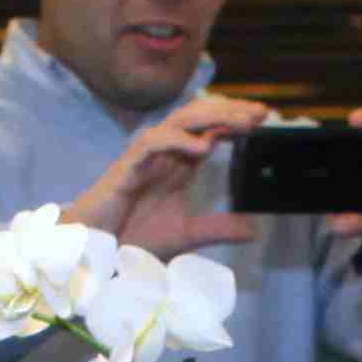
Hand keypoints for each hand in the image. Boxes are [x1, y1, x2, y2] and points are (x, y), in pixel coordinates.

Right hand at [67, 94, 267, 259]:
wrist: (97, 251)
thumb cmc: (133, 237)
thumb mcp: (187, 234)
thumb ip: (219, 228)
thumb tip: (254, 229)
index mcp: (179, 164)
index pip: (211, 130)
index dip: (236, 119)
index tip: (264, 116)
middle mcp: (164, 154)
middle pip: (199, 118)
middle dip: (230, 111)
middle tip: (260, 112)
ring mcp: (146, 157)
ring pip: (179, 121)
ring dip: (211, 118)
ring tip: (241, 122)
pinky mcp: (128, 167)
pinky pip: (154, 142)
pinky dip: (178, 141)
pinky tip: (202, 147)